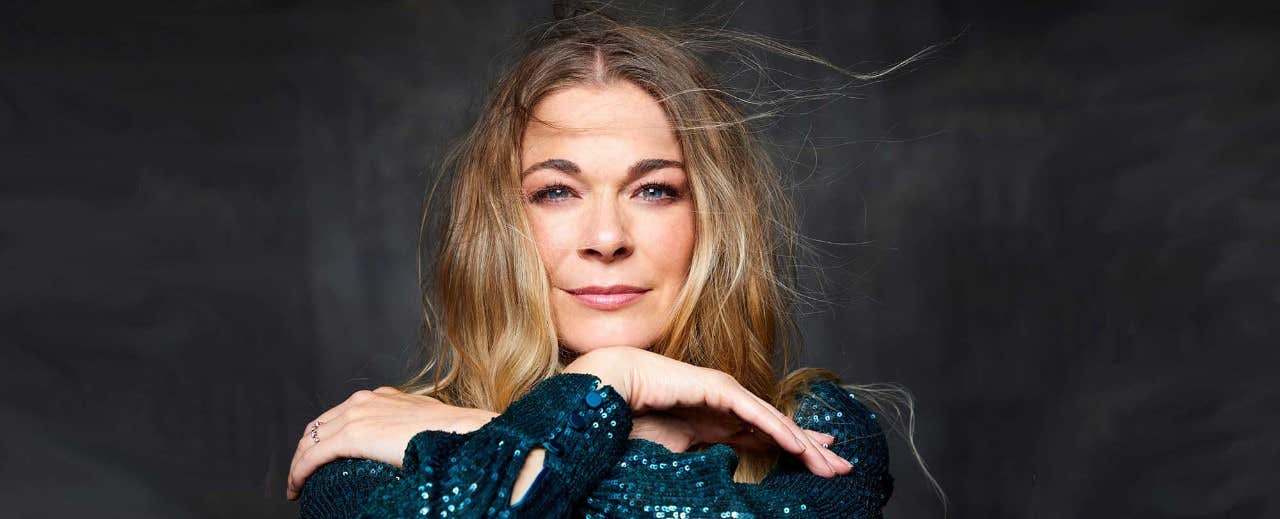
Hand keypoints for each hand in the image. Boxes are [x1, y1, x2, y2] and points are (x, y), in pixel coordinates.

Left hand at [285, 386, 498, 500]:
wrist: (462, 430)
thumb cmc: (452, 433)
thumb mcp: (424, 423)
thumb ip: (407, 429)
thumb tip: (406, 447)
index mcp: (380, 397)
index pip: (338, 416)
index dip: (322, 438)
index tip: (318, 459)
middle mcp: (364, 400)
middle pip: (318, 426)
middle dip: (305, 451)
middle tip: (300, 475)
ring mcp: (356, 415)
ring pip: (310, 441)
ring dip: (297, 464)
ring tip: (295, 486)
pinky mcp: (352, 435)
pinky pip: (313, 456)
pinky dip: (299, 472)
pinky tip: (296, 487)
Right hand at [564, 347, 851, 477]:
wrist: (609, 391)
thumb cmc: (632, 421)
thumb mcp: (677, 451)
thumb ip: (703, 459)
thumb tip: (722, 478)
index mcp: (718, 421)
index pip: (766, 436)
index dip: (795, 449)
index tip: (822, 463)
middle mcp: (728, 404)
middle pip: (779, 428)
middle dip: (812, 447)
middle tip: (843, 466)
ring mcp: (724, 393)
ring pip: (773, 421)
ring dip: (803, 442)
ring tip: (829, 462)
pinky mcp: (716, 388)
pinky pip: (753, 414)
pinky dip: (777, 429)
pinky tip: (798, 445)